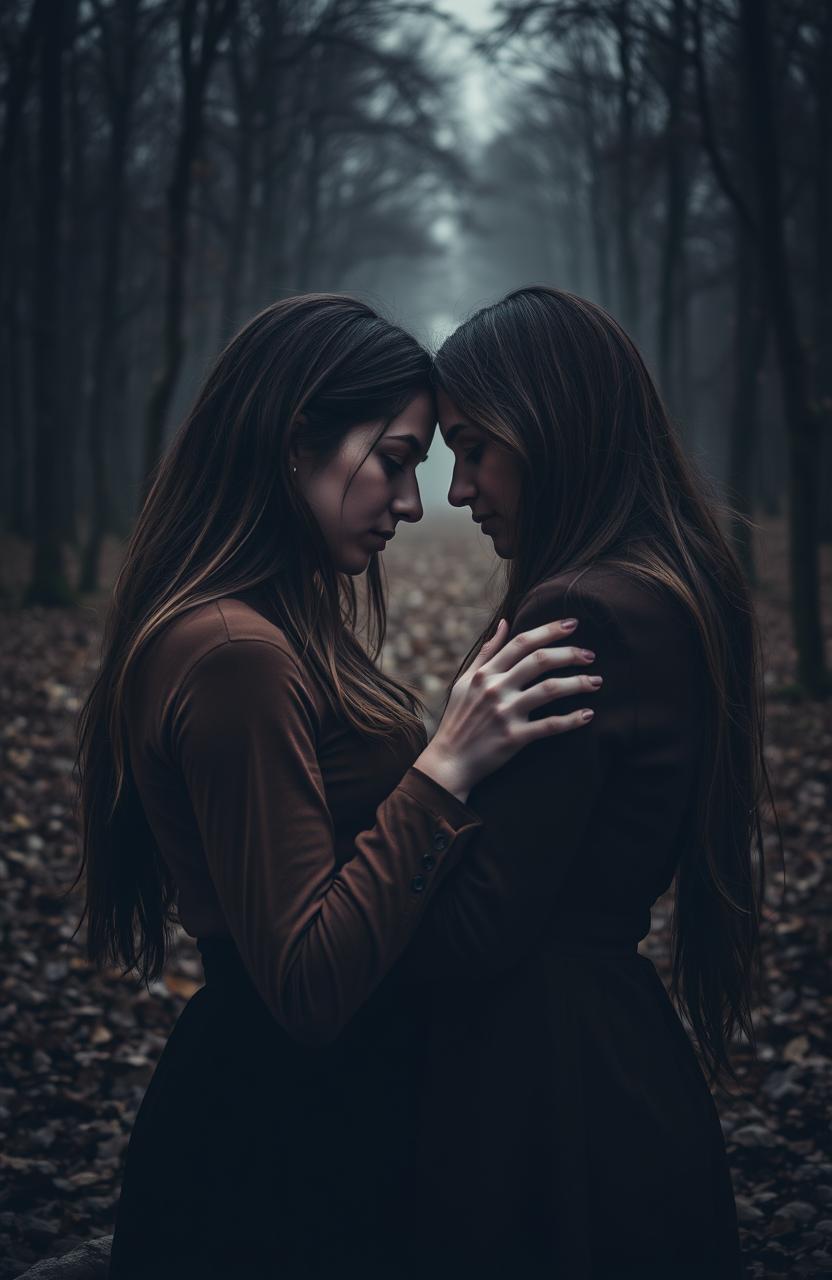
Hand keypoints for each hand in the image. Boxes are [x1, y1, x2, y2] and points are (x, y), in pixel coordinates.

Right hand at [413, 618, 600, 802]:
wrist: (449, 760)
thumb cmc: (459, 718)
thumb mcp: (465, 681)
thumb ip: (487, 652)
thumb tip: (505, 622)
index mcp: (485, 673)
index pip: (522, 643)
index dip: (549, 630)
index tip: (572, 624)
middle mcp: (495, 689)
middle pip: (540, 661)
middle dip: (570, 653)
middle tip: (590, 655)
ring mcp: (505, 713)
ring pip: (550, 690)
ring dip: (578, 683)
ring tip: (596, 681)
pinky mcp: (514, 737)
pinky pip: (550, 725)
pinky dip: (572, 719)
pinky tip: (588, 714)